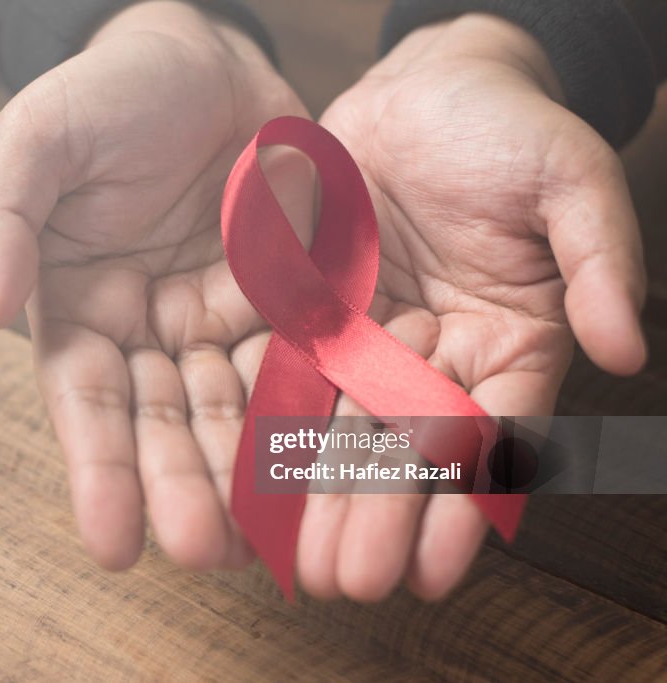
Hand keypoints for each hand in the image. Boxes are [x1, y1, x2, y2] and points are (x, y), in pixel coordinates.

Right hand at [0, 2, 313, 570]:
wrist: (205, 57)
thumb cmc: (108, 95)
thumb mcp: (38, 140)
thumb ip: (4, 219)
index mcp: (82, 310)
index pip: (87, 404)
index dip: (97, 472)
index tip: (110, 545)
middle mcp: (152, 333)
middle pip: (167, 424)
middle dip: (182, 488)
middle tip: (202, 553)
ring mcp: (223, 322)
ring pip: (240, 410)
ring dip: (253, 474)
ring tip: (271, 534)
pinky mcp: (291, 302)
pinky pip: (308, 363)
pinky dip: (320, 414)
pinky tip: (336, 463)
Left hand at [296, 14, 647, 600]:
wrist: (421, 92)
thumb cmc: (507, 127)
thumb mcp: (568, 179)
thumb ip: (598, 258)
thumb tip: (623, 345)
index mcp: (510, 343)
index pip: (493, 439)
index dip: (466, 505)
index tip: (438, 569)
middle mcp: (436, 360)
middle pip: (406, 452)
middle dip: (378, 518)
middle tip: (349, 582)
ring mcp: (371, 343)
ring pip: (342, 429)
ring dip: (319, 497)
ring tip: (297, 559)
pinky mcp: (312, 316)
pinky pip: (288, 376)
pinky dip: (271, 428)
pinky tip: (251, 480)